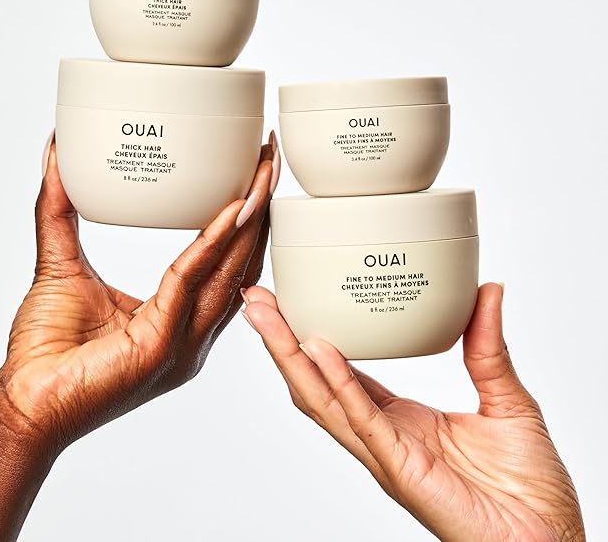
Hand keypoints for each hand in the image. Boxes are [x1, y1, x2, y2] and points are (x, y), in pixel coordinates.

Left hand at [0, 133, 279, 541]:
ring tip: (260, 175)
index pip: (224, 261)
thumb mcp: (61, 266)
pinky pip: (191, 283)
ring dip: (249, 220)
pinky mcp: (163, 347)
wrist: (22, 406)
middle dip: (258, 207)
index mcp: (178, 317)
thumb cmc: (46, 352)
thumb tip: (55, 158)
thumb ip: (58, 212)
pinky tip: (229, 210)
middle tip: (267, 159)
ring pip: (230, 270)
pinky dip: (213, 244)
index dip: (243, 217)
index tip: (252, 172)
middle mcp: (192, 331)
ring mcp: (184, 342)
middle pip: (240, 261)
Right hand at [241, 284, 584, 541]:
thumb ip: (488, 345)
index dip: (312, 339)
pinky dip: (338, 383)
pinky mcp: (399, 467)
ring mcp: (385, 452)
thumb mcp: (505, 397)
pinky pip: (361, 420)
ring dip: (289, 356)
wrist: (549, 540)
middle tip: (258, 300)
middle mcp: (382, 435)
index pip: (342, 372)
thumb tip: (489, 291)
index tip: (294, 303)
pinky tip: (319, 349)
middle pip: (316, 383)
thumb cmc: (528, 486)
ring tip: (267, 315)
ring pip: (322, 400)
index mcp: (400, 419)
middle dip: (282, 340)